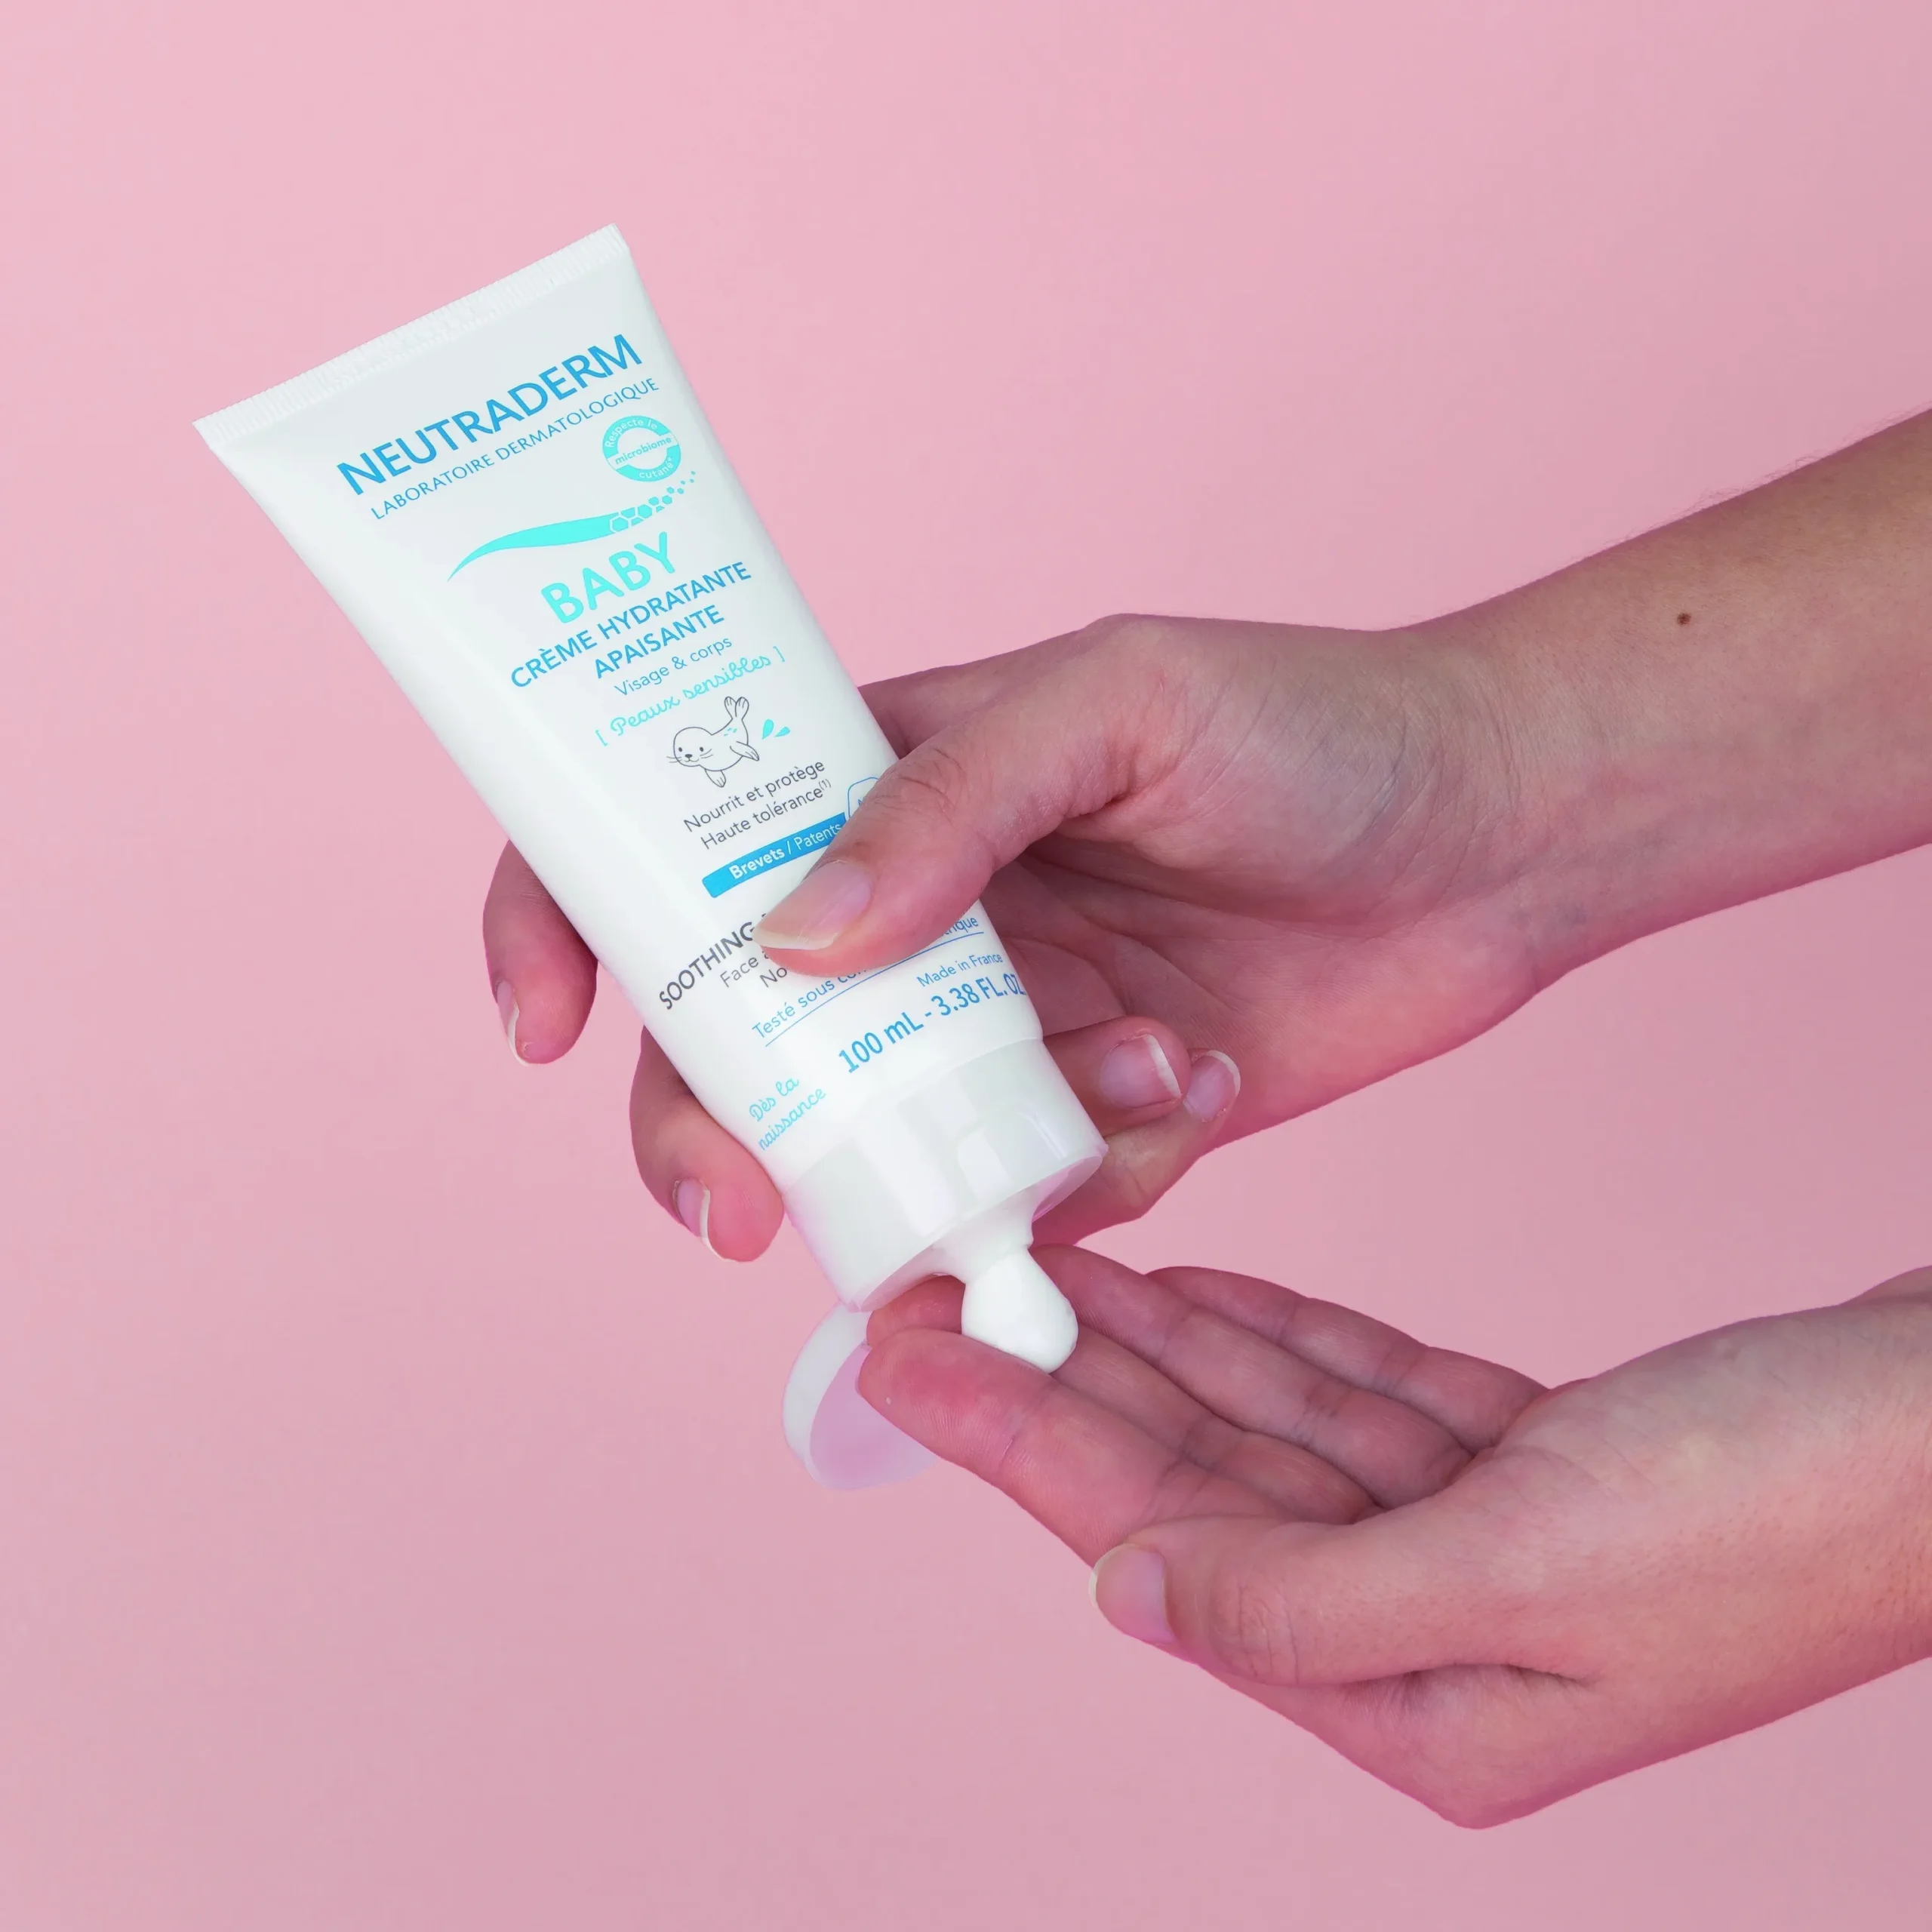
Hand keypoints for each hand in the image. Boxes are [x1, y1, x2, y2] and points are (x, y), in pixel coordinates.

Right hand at [485, 614, 1541, 1253]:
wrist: (1494, 839)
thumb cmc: (1308, 728)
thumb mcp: (1112, 707)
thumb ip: (943, 804)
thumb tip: (783, 940)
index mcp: (878, 786)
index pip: (665, 843)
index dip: (570, 923)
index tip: (542, 1024)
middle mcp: (915, 919)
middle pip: (732, 1040)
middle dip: (713, 1127)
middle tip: (747, 1207)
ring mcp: (996, 1031)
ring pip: (877, 1143)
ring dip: (964, 1152)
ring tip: (1141, 1071)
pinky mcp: (1086, 1125)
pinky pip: (1019, 1200)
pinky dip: (1091, 1175)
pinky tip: (1197, 1082)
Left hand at [859, 1251, 1931, 1823]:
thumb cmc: (1774, 1507)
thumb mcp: (1524, 1572)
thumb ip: (1307, 1600)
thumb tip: (1130, 1598)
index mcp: (1421, 1704)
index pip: (1164, 1549)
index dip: (1024, 1445)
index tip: (910, 1356)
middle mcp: (1437, 1633)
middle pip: (1196, 1485)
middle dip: (1058, 1384)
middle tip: (931, 1289)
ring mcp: (1483, 1539)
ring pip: (1267, 1426)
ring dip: (1154, 1344)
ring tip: (1036, 1262)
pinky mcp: (1527, 1456)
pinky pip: (1358, 1391)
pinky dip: (1275, 1335)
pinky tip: (1186, 1285)